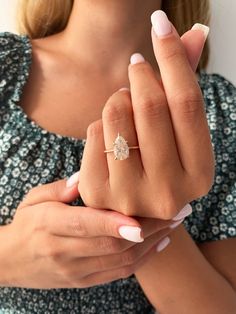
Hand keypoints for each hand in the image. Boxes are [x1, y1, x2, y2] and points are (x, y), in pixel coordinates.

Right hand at [0, 178, 180, 288]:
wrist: (12, 261)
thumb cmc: (26, 222)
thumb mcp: (34, 198)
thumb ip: (60, 188)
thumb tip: (87, 177)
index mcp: (49, 225)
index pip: (86, 225)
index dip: (115, 223)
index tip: (143, 218)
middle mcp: (64, 251)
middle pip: (112, 244)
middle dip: (148, 229)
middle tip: (176, 210)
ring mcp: (76, 271)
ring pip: (121, 261)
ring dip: (151, 243)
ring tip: (174, 223)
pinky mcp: (84, 281)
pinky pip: (119, 273)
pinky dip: (143, 259)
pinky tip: (160, 242)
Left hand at [79, 15, 213, 218]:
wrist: (134, 203)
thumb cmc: (162, 163)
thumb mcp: (180, 136)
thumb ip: (184, 88)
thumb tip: (196, 33)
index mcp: (199, 175)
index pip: (188, 103)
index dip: (173, 57)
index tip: (160, 24)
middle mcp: (169, 191)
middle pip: (151, 106)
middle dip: (140, 74)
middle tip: (136, 66)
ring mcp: (131, 197)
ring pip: (117, 115)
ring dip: (118, 98)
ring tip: (124, 105)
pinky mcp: (97, 193)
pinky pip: (93, 133)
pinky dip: (100, 124)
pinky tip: (110, 135)